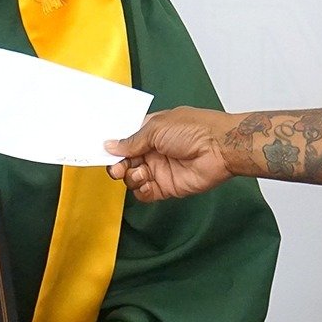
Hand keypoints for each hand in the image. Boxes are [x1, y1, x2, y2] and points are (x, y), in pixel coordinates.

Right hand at [106, 106, 231, 202]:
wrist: (220, 148)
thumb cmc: (195, 130)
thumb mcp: (157, 128)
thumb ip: (133, 140)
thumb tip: (111, 146)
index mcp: (151, 131)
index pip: (125, 140)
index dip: (113, 146)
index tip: (101, 150)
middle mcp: (153, 151)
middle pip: (125, 162)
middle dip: (117, 165)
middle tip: (117, 167)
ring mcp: (160, 169)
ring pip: (132, 178)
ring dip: (130, 177)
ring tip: (141, 172)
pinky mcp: (167, 186)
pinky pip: (145, 193)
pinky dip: (141, 190)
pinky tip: (146, 182)